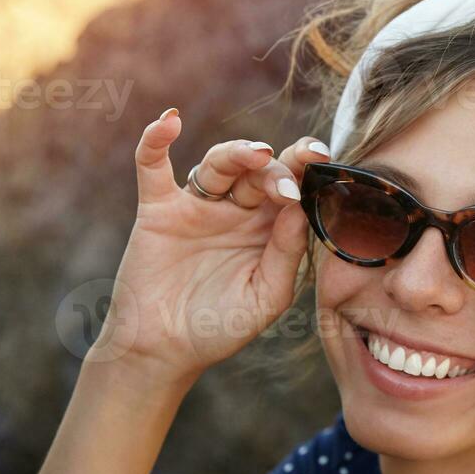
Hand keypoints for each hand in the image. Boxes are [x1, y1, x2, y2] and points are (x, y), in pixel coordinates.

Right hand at [90, 108, 326, 380]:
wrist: (165, 351)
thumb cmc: (220, 327)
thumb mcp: (265, 297)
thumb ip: (286, 254)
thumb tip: (300, 206)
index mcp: (270, 229)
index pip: (293, 188)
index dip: (306, 170)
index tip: (321, 160)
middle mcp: (237, 210)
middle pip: (260, 171)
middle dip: (277, 168)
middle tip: (287, 180)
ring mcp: (198, 207)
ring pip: (219, 164)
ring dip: (236, 153)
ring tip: (254, 155)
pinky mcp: (159, 210)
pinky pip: (153, 167)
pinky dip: (155, 141)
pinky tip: (169, 121)